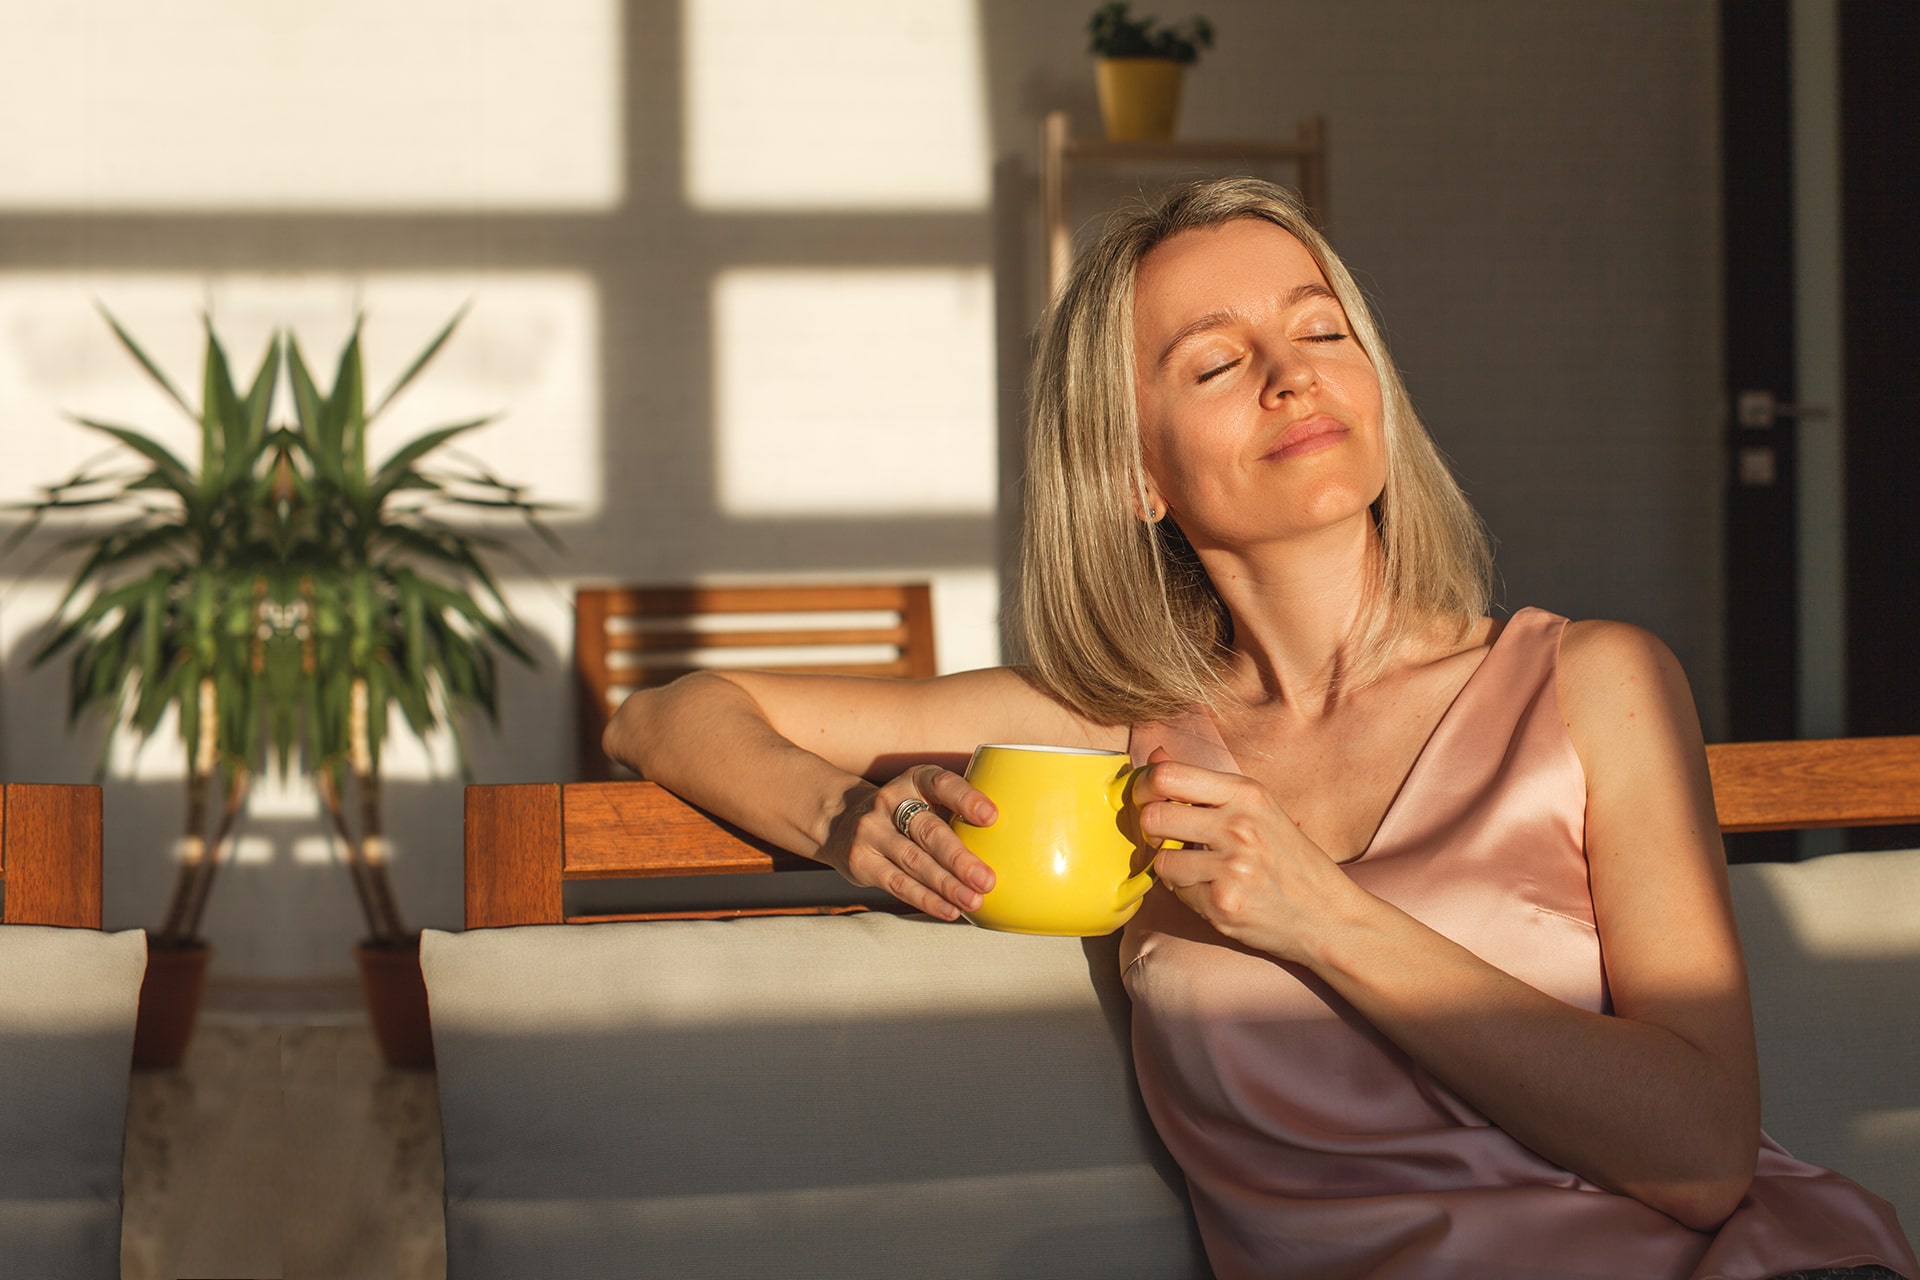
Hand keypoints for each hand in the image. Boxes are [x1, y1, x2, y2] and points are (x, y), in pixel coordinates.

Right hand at [818, 764, 997, 920]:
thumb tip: (1015, 842)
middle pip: (928, 830)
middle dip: (959, 858)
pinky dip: (926, 899)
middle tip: (987, 879)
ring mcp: (871, 831)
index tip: (992, 816)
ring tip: (974, 900)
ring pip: (913, 861)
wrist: (841, 821)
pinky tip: (950, 910)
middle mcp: (890, 800)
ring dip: (946, 884)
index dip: (966, 799)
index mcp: (915, 779)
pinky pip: (897, 883)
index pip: (941, 783)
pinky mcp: (861, 860)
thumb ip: (958, 811)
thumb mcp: (926, 798)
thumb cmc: (906, 813)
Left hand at [1129, 747, 1351, 959]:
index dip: (1145, 787)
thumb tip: (1155, 755)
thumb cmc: (1291, 860)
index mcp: (1247, 794)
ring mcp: (1232, 867)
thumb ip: (1204, 784)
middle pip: (1154, 817)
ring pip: (1162, 860)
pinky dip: (1190, 894)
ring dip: (1174, 867)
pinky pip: (1178, 893)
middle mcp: (1240, 826)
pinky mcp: (1224, 903)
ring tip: (1202, 870)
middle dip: (1152, 830)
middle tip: (1168, 838)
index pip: (1170, 776)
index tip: (1147, 799)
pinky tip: (1217, 892)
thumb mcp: (1257, 808)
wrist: (1329, 915)